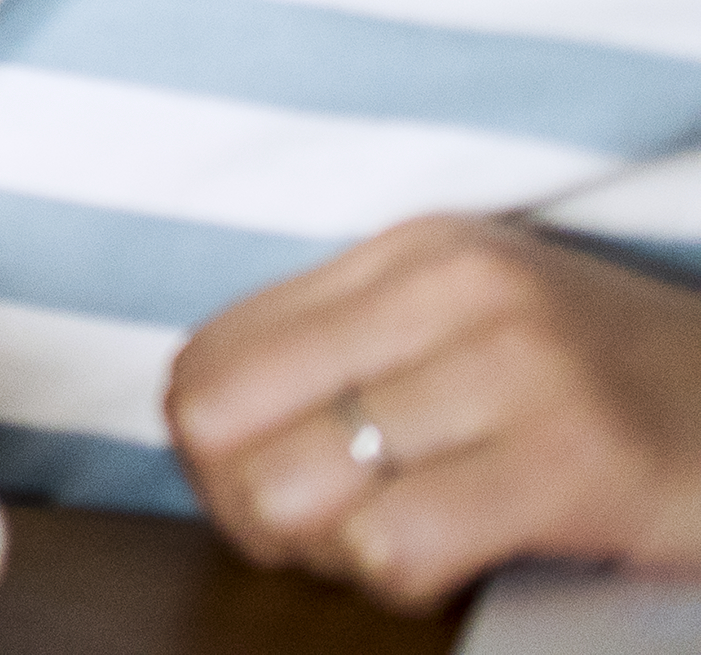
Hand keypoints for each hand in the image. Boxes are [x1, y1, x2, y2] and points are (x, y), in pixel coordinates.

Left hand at [175, 218, 700, 605]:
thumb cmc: (623, 393)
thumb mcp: (480, 333)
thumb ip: (356, 355)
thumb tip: (217, 429)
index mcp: (411, 254)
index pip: (209, 354)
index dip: (208, 452)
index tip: (260, 493)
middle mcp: (451, 291)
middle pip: (223, 420)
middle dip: (246, 506)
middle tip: (319, 539)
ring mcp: (515, 370)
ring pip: (295, 486)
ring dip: (326, 550)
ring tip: (391, 550)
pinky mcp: (572, 462)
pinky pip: (396, 540)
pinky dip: (397, 578)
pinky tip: (450, 567)